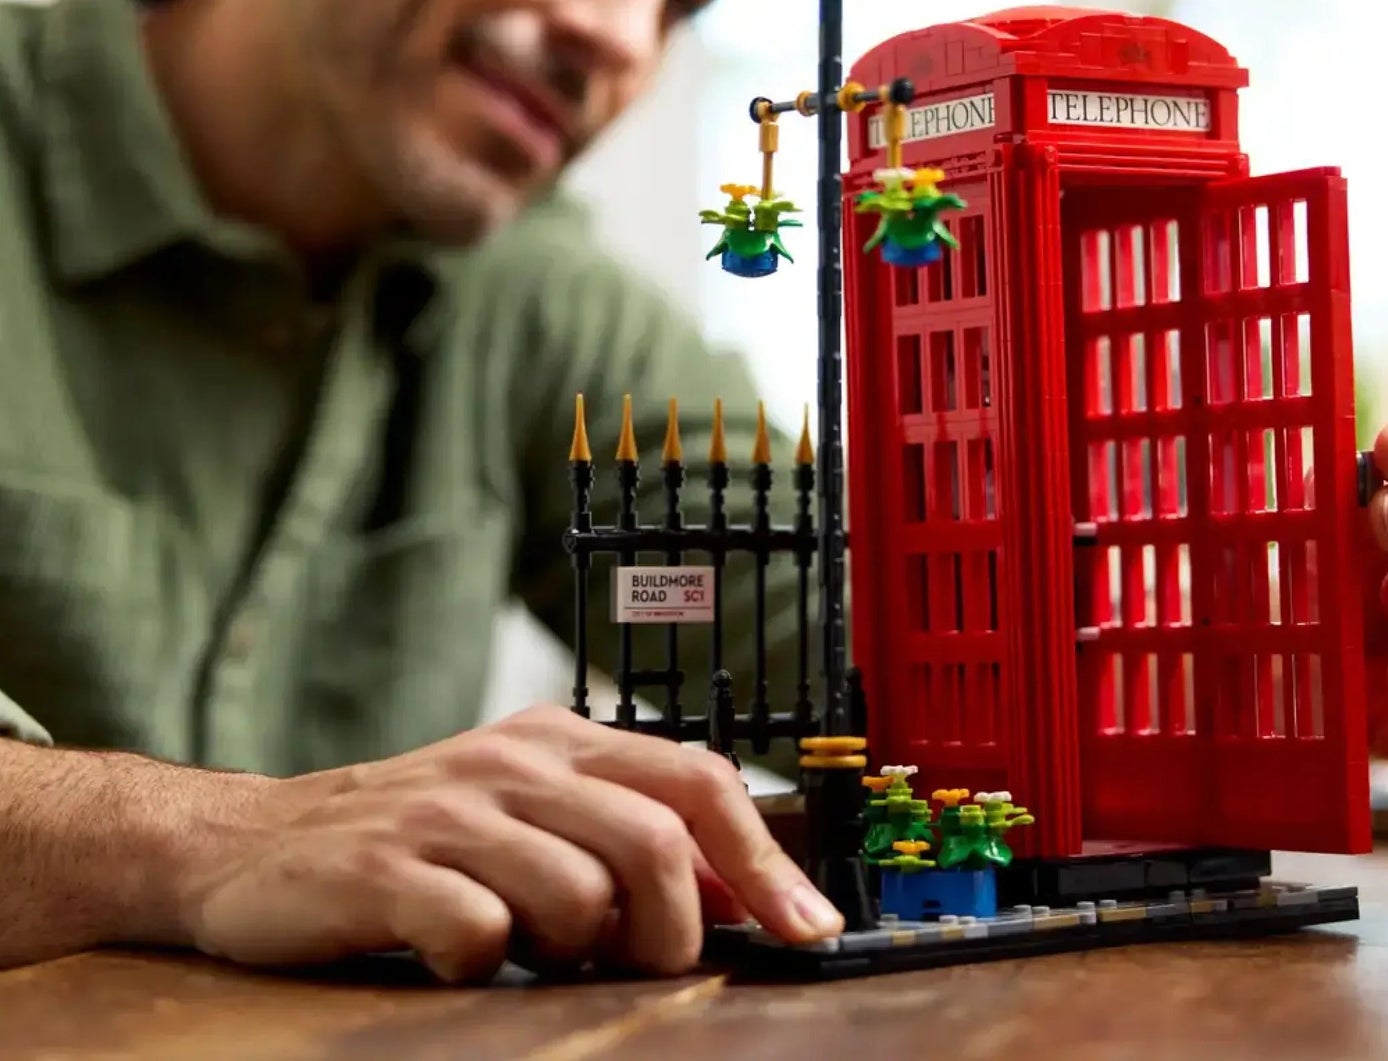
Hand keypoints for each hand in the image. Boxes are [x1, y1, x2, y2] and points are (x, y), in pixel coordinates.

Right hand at [177, 705, 841, 981]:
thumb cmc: (421, 837)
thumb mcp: (531, 813)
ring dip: (572, 948)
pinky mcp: (386, 864)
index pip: (697, 778)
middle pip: (656, 840)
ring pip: (578, 894)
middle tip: (646, 966)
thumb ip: (627, 838)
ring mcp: (451, 808)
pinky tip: (452, 950)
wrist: (259, 842)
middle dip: (674, 927)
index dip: (764, 859)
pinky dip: (482, 962)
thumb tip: (744, 894)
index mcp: (562, 741)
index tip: (808, 929)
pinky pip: (478, 932)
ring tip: (526, 945)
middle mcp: (515, 761)